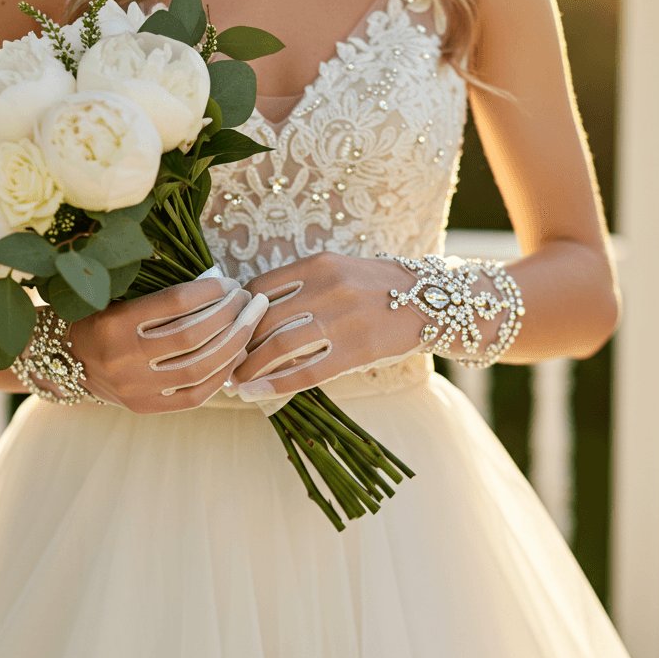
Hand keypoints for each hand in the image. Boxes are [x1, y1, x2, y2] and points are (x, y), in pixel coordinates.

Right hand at [68, 276, 268, 412]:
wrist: (64, 361)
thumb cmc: (98, 318)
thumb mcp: (117, 297)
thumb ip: (161, 296)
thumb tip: (219, 287)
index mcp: (113, 323)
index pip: (176, 303)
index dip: (210, 291)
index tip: (229, 283)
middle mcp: (122, 358)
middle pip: (193, 336)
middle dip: (230, 315)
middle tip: (248, 300)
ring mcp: (134, 388)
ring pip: (200, 367)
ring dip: (233, 343)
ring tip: (249, 324)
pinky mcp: (145, 407)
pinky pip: (195, 395)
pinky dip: (221, 374)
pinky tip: (235, 356)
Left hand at [229, 253, 424, 399]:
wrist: (435, 302)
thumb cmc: (381, 290)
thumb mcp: (341, 273)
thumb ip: (303, 286)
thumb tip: (256, 312)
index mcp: (319, 264)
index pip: (260, 287)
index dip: (237, 312)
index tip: (227, 329)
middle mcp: (327, 287)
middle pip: (263, 317)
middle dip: (236, 343)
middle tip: (222, 361)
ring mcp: (342, 320)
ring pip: (278, 345)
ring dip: (248, 366)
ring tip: (235, 380)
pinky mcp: (357, 351)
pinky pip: (306, 371)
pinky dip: (274, 384)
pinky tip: (254, 393)